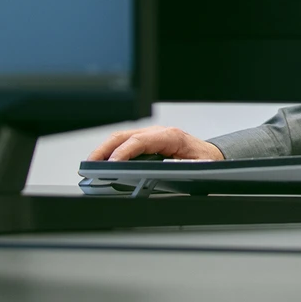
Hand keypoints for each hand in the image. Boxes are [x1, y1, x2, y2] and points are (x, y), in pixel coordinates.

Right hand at [87, 126, 224, 161]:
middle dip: (104, 150)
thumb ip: (185, 168)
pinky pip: (125, 143)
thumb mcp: (199, 166)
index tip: (111, 164)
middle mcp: (158, 132)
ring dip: (104, 150)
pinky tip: (102, 162)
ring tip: (90, 165)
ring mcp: (151, 135)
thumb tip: (168, 169)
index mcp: (171, 136)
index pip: (140, 141)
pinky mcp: (147, 141)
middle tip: (89, 165)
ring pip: (121, 138)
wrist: (210, 156)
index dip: (123, 152)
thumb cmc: (204, 161)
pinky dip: (111, 151)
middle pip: (125, 136)